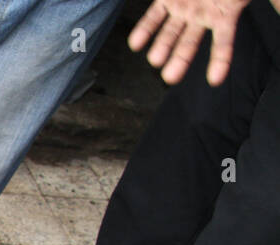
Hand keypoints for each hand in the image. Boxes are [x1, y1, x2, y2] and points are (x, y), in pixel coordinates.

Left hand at [128, 0, 251, 85]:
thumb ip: (275, 3)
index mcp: (225, 13)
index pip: (223, 43)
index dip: (219, 61)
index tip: (215, 80)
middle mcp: (203, 14)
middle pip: (191, 43)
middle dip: (180, 60)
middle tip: (169, 78)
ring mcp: (184, 7)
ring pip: (171, 33)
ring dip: (162, 48)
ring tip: (155, 62)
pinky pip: (153, 17)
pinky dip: (145, 30)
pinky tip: (135, 45)